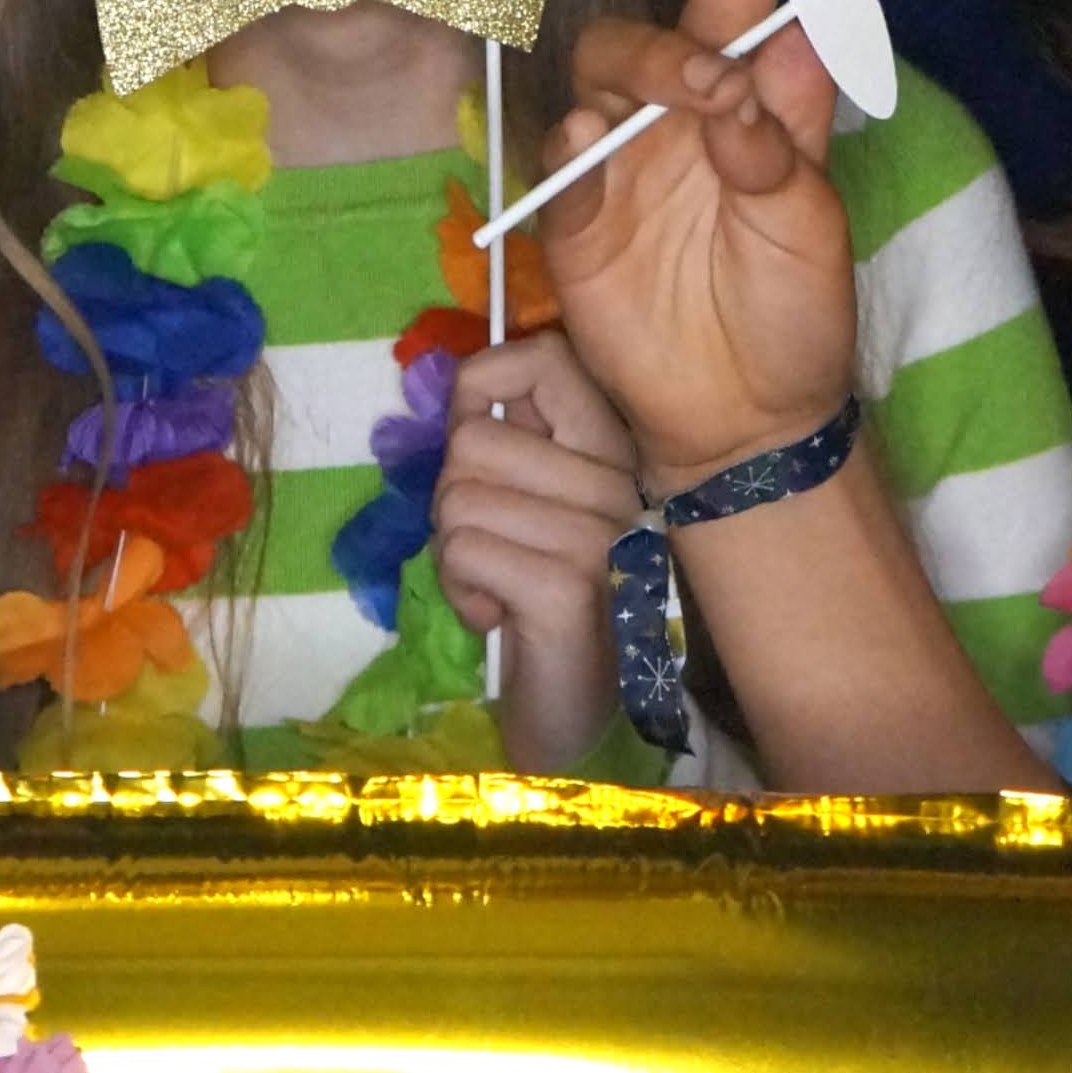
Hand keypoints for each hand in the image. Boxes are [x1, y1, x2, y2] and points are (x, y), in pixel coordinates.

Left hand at [436, 334, 641, 764]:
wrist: (576, 714)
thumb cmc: (542, 598)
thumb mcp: (535, 504)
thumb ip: (518, 443)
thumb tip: (469, 384)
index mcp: (613, 449)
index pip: (542, 359)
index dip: (480, 387)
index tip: (475, 441)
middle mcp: (619, 484)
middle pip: (473, 441)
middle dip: (452, 500)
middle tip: (489, 546)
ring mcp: (600, 537)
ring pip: (459, 499)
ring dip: (452, 551)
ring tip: (494, 584)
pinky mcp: (567, 591)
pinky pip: (462, 552)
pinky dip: (458, 591)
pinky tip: (495, 615)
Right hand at [536, 0, 858, 486]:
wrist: (750, 419)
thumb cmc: (793, 313)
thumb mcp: (810, 228)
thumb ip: (784, 143)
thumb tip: (787, 45)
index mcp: (742, 110)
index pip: (729, 28)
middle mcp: (674, 125)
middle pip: (643, 43)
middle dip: (678, 39)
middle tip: (723, 74)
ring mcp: (618, 170)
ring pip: (596, 84)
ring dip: (636, 70)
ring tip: (690, 92)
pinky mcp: (575, 227)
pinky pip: (558, 172)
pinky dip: (567, 146)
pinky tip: (588, 138)